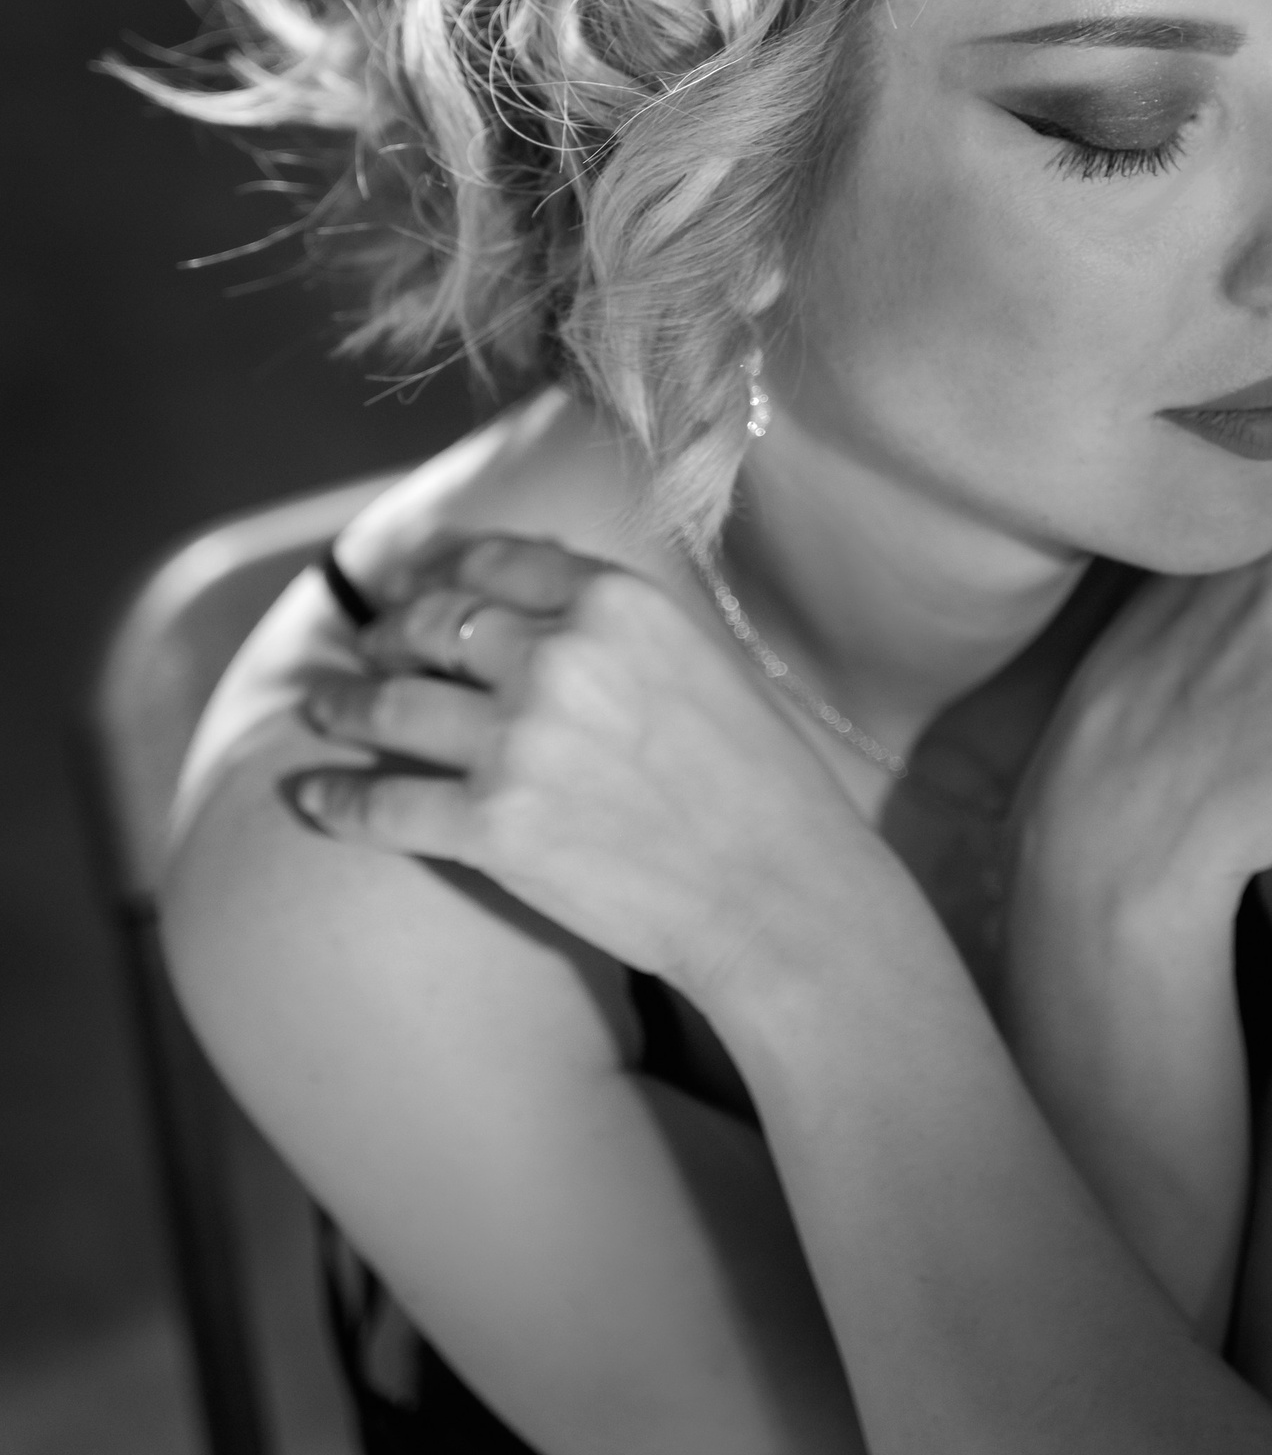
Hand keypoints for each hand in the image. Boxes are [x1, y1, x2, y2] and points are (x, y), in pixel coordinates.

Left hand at [288, 534, 873, 1005]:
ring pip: (390, 706)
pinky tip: (310, 802)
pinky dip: (335, 803)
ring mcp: (518, 741)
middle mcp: (559, 654)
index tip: (420, 583)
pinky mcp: (491, 827)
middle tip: (366, 648)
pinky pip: (382, 806)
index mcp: (615, 601)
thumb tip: (537, 603)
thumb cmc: (758, 783)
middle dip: (386, 634)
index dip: (442, 570)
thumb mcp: (698, 658)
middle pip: (431, 623)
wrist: (778, 893)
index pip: (494, 561)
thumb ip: (614, 625)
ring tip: (321, 709)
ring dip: (342, 706)